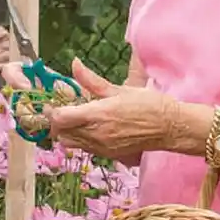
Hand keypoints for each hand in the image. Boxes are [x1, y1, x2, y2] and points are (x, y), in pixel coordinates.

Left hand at [4, 58, 172, 160]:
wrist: (169, 127)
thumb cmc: (147, 104)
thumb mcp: (119, 89)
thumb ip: (92, 80)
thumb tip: (75, 64)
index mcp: (98, 114)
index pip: (60, 119)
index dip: (51, 112)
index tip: (50, 104)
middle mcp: (97, 133)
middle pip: (61, 133)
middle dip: (56, 122)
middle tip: (60, 111)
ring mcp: (102, 147)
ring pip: (70, 143)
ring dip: (67, 132)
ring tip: (74, 120)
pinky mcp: (107, 154)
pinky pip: (85, 148)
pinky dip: (81, 139)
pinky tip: (89, 128)